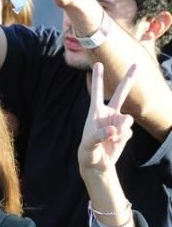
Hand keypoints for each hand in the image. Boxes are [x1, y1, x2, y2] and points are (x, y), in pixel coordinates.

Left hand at [78, 62, 135, 176]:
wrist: (97, 163)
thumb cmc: (88, 151)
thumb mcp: (89, 144)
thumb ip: (100, 135)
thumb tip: (114, 130)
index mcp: (95, 112)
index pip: (97, 92)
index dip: (98, 78)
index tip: (98, 63)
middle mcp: (108, 114)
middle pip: (120, 94)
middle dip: (128, 79)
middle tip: (137, 64)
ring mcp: (118, 122)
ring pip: (128, 119)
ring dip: (121, 129)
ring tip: (112, 138)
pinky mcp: (125, 132)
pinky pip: (128, 132)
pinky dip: (122, 139)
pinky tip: (115, 143)